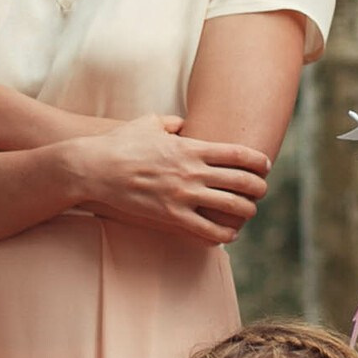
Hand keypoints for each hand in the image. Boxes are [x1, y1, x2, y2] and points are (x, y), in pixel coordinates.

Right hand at [71, 115, 270, 244]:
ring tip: (248, 212)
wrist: (92, 168)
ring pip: (232, 207)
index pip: (239, 154)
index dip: (259, 161)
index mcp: (190, 147)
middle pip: (243, 181)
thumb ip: (172, 123)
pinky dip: (224, 234)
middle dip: (259, 188)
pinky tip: (228, 234)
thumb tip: (183, 125)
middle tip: (261, 190)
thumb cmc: (118, 143)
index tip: (265, 166)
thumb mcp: (147, 123)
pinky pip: (208, 230)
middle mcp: (192, 171)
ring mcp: (183, 195)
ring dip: (247, 211)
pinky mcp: (170, 216)